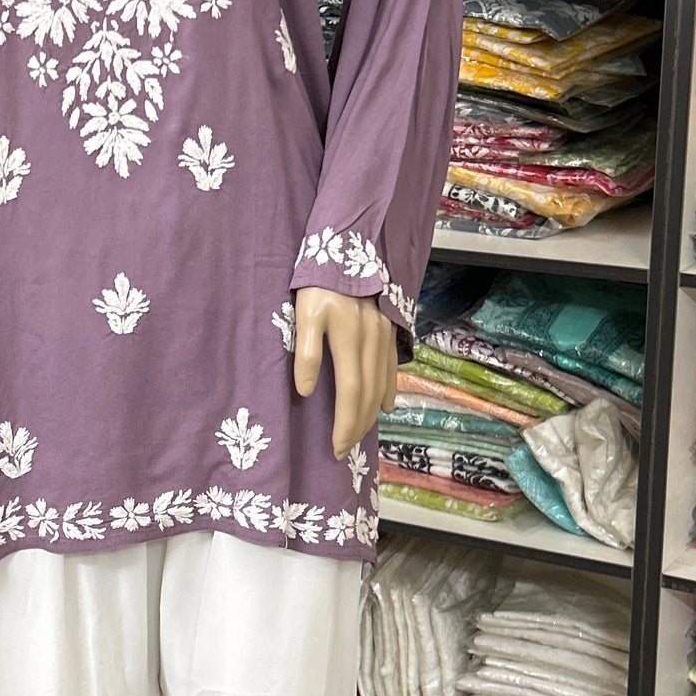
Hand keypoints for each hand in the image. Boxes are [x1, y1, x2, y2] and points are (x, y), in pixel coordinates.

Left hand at [293, 288, 397, 460]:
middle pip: (368, 395)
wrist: (351, 246)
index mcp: (349, 340)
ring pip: (381, 384)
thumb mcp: (305, 313)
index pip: (350, 393)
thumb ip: (306, 352)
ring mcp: (383, 336)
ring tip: (359, 434)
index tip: (336, 448)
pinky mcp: (387, 329)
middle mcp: (372, 342)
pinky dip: (388, 390)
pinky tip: (386, 406)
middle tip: (344, 449)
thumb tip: (305, 392)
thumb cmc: (320, 282)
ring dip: (371, 413)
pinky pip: (391, 367)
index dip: (345, 423)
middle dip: (357, 426)